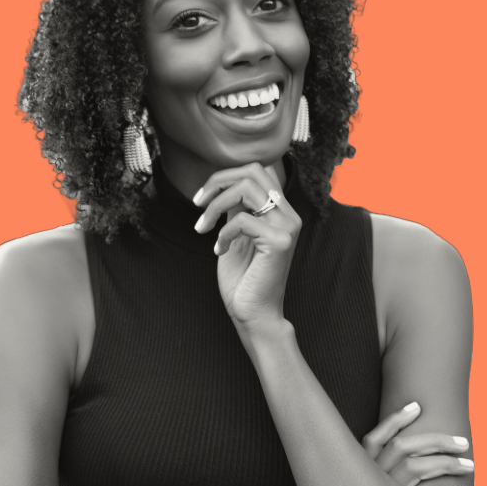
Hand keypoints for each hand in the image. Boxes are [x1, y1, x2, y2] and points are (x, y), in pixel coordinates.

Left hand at [192, 163, 301, 330]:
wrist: (253, 315)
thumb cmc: (243, 280)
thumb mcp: (235, 235)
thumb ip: (236, 209)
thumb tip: (224, 185)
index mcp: (280, 212)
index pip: (257, 171)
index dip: (225, 176)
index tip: (201, 199)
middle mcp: (288, 215)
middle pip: (253, 171)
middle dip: (218, 182)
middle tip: (197, 204)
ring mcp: (287, 227)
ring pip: (246, 188)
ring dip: (215, 205)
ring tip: (202, 228)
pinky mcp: (279, 242)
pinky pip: (241, 221)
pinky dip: (223, 234)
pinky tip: (219, 251)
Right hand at [362, 402, 473, 485]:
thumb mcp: (372, 484)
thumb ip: (385, 463)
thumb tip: (413, 429)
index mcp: (362, 467)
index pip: (376, 436)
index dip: (395, 419)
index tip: (417, 407)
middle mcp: (370, 477)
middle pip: (402, 447)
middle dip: (435, 441)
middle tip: (464, 444)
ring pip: (414, 468)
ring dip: (446, 465)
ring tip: (470, 467)